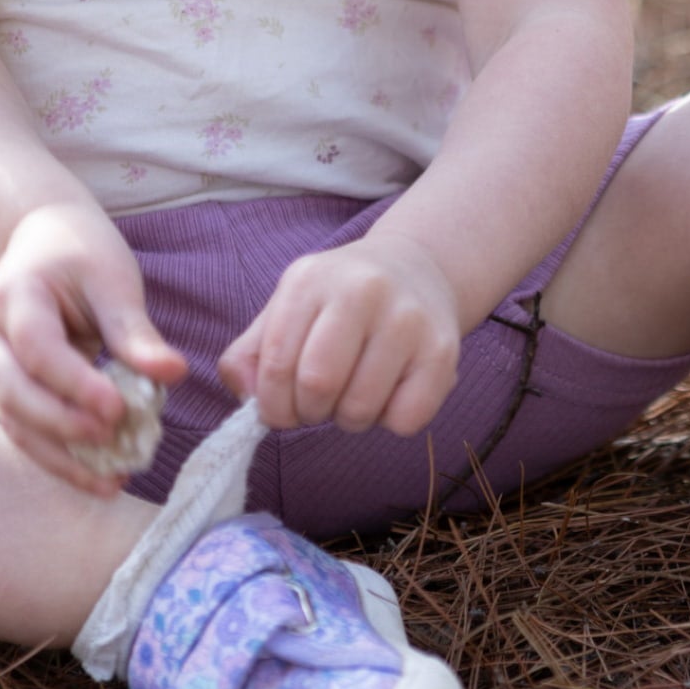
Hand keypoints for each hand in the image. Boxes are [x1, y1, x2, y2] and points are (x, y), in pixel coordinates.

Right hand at [0, 201, 185, 494]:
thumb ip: (135, 330)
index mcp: (16, 295)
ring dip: (59, 456)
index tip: (118, 409)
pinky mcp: (9, 387)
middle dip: (60, 424)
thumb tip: (173, 374)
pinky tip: (97, 477)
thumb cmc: (83, 253)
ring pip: (13, 420)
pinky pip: (25, 428)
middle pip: (11, 390)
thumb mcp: (113, 279)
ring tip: (109, 480)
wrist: (45, 238)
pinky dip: (59, 456)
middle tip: (111, 440)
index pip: (37, 347)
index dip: (74, 382)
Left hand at [218, 231, 460, 435]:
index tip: (283, 408)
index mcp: (311, 279)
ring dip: (349, 419)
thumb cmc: (339, 302)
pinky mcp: (443, 351)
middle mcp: (363, 290)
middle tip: (318, 404)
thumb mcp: (287, 309)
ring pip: (360, 409)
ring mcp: (408, 319)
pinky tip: (390, 390)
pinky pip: (406, 419)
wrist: (416, 268)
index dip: (272, 405)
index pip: (275, 365)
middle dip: (309, 413)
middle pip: (318, 386)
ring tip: (354, 391)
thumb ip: (252, 353)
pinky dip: (391, 421)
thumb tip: (246, 394)